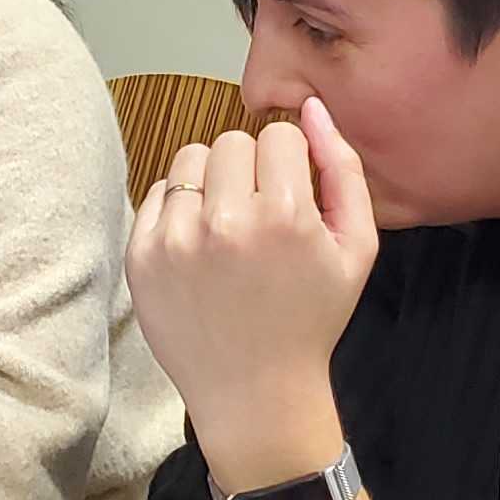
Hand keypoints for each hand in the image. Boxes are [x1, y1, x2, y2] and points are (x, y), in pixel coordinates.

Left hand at [128, 99, 379, 481]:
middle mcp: (227, 222)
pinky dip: (180, 209)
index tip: (290, 201)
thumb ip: (344, 168)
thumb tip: (312, 107)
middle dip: (250, 170)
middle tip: (259, 216)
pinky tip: (200, 246)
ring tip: (227, 228)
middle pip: (232, 141)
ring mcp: (177, 239)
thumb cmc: (312, 318)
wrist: (255, 392)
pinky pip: (158, 192)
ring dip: (212, 182)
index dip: (289, 165)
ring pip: (191, 159)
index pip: (278, 136)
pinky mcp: (142, 256)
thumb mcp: (358, 247)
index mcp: (285, 216)